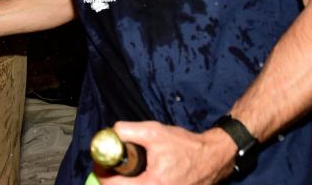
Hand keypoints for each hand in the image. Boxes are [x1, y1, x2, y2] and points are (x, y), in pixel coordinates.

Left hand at [93, 121, 234, 183]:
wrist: (212, 157)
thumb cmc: (185, 146)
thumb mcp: (154, 132)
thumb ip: (128, 131)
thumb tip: (111, 133)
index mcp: (152, 184)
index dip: (102, 174)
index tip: (100, 163)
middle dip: (113, 178)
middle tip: (108, 166)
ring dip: (125, 182)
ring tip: (122, 169)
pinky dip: (138, 183)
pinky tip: (136, 174)